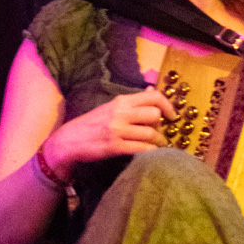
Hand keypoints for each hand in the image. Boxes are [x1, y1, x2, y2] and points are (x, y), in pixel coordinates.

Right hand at [42, 88, 176, 179]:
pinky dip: (151, 152)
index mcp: (120, 101)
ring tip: (157, 146)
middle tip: (160, 133)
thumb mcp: (111, 107)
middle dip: (161, 126)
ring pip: (151, 134)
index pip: (152, 96)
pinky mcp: (115, 147)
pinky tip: (149, 154)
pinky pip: (142, 149)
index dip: (168, 105)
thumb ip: (133, 102)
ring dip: (159, 142)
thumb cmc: (93, 123)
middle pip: (155, 115)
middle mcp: (120, 112)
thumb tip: (153, 90)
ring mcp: (117, 130)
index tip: (172, 116)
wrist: (70, 139)